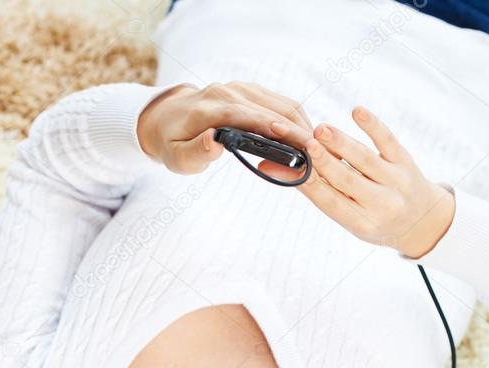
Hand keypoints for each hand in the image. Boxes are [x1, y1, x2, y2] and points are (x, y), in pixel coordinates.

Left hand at [137, 81, 313, 173]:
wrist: (165, 118)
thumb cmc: (172, 144)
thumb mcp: (177, 158)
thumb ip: (196, 153)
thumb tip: (215, 143)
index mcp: (213, 108)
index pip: (256, 119)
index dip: (284, 134)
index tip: (307, 150)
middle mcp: (229, 92)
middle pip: (276, 109)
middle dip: (302, 133)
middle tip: (323, 157)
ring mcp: (241, 88)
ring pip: (283, 104)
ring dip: (303, 126)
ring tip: (319, 151)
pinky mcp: (249, 91)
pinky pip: (279, 103)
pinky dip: (295, 120)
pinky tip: (306, 139)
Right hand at [269, 106, 455, 257]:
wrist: (422, 222)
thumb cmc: (375, 219)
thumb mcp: (349, 216)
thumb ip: (319, 192)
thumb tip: (276, 167)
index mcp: (361, 223)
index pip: (330, 202)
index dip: (310, 184)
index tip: (292, 166)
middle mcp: (380, 205)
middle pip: (347, 180)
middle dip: (326, 161)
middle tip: (306, 143)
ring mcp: (396, 183)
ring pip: (365, 160)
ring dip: (343, 143)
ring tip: (322, 129)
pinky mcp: (405, 162)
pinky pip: (388, 141)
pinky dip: (373, 126)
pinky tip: (357, 111)